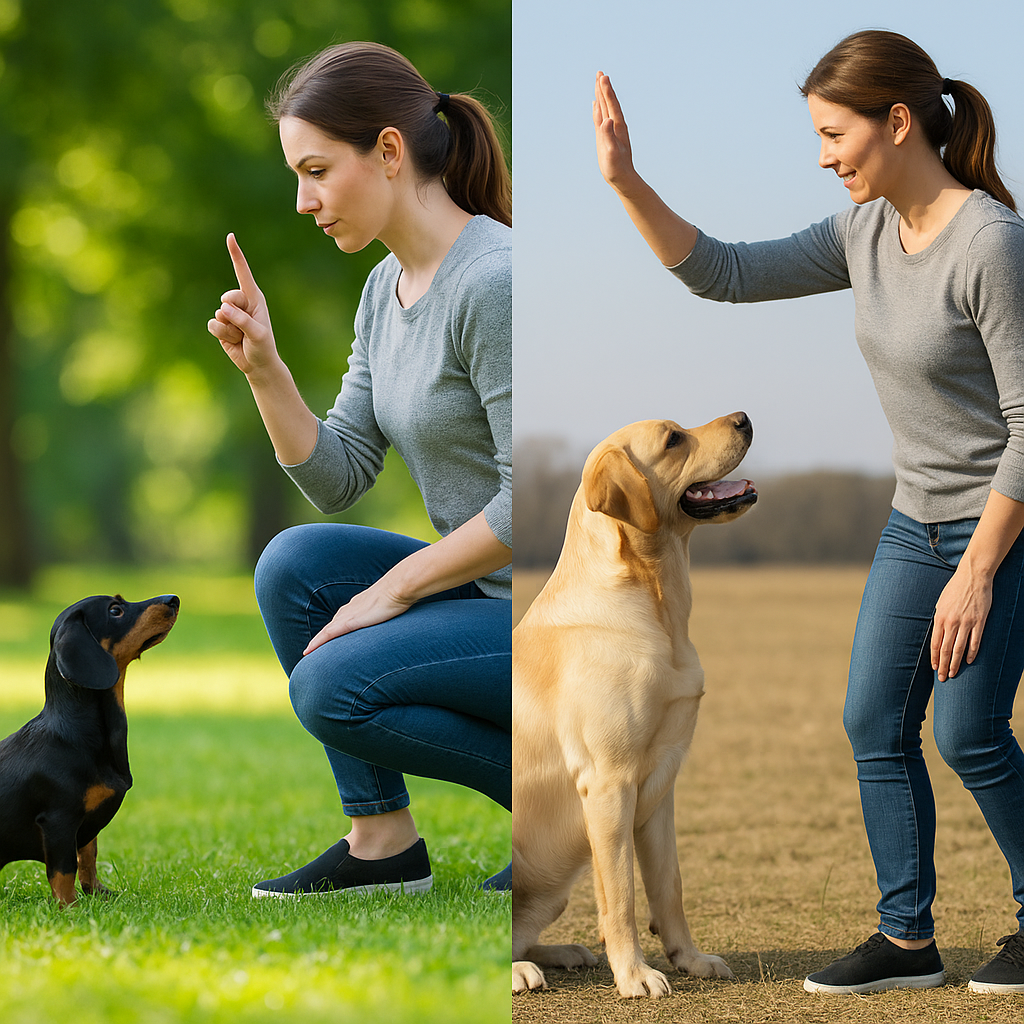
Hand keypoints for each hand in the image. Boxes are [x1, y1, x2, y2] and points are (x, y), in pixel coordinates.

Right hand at [207, 233, 278, 376]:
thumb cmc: (263, 346)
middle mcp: (241, 302)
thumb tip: (223, 308)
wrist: (257, 364)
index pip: (242, 273)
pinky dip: (222, 335)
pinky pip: (212, 325)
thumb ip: (242, 320)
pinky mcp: (220, 324)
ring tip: (242, 336)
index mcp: (254, 297)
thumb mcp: (258, 334)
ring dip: (230, 330)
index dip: (236, 255)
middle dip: (234, 315)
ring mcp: (229, 313)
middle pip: (227, 298)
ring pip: (219, 315)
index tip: (231, 237)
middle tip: (245, 327)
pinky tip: (233, 340)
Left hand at [303, 581, 415, 655]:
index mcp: (360, 603)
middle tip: (312, 647)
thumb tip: (398, 610)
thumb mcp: (393, 602)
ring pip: (326, 630)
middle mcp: (350, 608)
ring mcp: (349, 615)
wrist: (399, 586)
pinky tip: (309, 650)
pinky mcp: (350, 622)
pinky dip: (317, 642)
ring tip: (308, 651)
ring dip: (317, 641)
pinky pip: (328, 634)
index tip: (327, 636)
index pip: (342, 618)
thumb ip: (390, 607)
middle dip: (322, 636)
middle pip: (331, 624)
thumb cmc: (400, 592)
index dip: (333, 628)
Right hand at [593, 72, 639, 192]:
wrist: (622, 178)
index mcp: (617, 127)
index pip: (612, 105)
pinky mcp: (605, 136)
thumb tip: (606, 121)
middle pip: (609, 103)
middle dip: (604, 88)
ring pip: (605, 108)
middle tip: (600, 73)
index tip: (603, 77)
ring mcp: (610, 130)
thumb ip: (608, 136)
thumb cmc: (617, 168)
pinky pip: (601, 118)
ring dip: (602, 95)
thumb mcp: (612, 153)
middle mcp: (615, 126)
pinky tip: (596, 104)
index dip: (607, 91)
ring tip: (598, 82)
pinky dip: (599, 108)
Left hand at [931, 565, 992, 680]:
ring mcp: (966, 623)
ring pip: (959, 648)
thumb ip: (939, 618)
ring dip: (955, 663)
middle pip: (945, 649)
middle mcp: (951, 622)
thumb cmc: (954, 589)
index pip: (934, 643)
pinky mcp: (979, 622)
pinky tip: (969, 662)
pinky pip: (975, 641)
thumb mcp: (940, 603)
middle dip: (943, 665)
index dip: (934, 657)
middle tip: (942, 678)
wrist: (972, 577)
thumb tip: (937, 633)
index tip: (934, 667)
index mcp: (939, 618)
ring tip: (953, 674)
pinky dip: (972, 653)